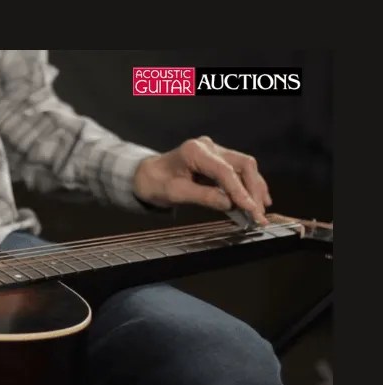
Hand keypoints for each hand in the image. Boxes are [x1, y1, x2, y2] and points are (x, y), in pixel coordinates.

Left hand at [132, 136, 271, 224]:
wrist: (146, 176)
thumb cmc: (155, 183)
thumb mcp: (175, 193)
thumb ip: (203, 197)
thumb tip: (230, 204)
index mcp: (195, 151)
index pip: (225, 171)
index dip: (240, 191)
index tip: (252, 209)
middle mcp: (208, 147)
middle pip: (242, 164)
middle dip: (254, 190)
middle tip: (259, 214)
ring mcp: (214, 151)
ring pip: (245, 167)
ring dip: (255, 189)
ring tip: (260, 211)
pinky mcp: (217, 159)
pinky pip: (239, 171)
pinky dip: (247, 186)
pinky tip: (255, 202)